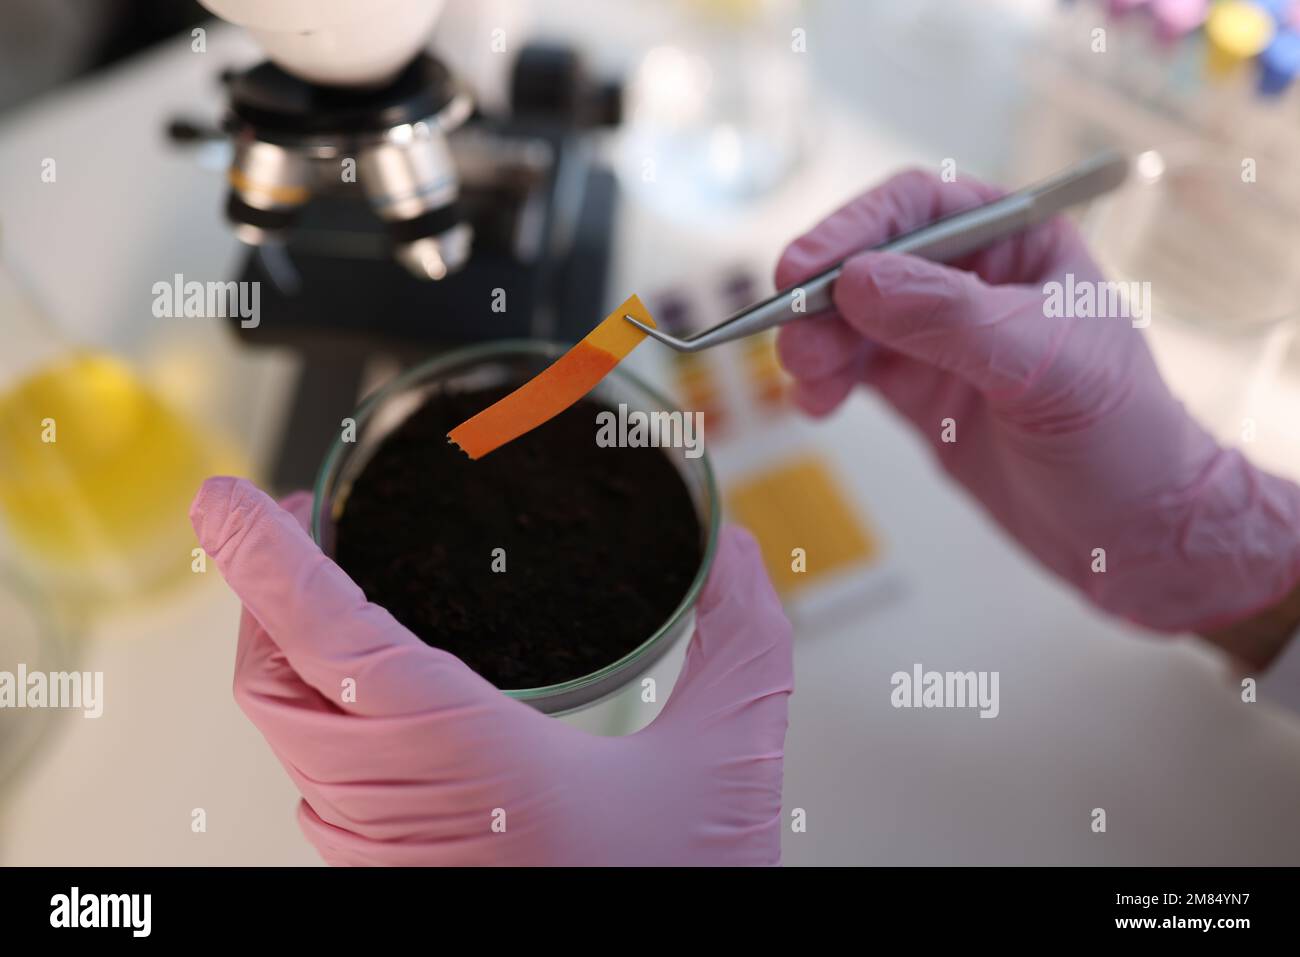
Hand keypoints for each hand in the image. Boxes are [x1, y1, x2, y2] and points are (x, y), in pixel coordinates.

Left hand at [190, 477, 791, 865]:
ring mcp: (381, 856)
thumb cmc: (666, 903)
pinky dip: (315, 709)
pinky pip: (315, 783)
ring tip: (317, 587)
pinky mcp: (389, 880)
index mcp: (468, 762)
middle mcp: (399, 814)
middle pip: (275, 684)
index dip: (267, 559)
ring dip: (285, 649)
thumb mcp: (725, 771)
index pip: (329, 640)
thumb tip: (734, 554)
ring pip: (287, 738)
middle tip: (291, 520)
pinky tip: (361, 687)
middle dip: (265, 589)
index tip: (226, 501)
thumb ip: (737, 646)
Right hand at [775, 170, 1299, 636]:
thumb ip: (951, 319)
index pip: (919, 209)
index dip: (854, 229)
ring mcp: (943, 340)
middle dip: (823, 297)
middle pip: (871, 262)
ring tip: (808, 382)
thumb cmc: (1122, 438)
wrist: (1132, 535)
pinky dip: (824, 382)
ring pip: (852, 319)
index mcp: (1020, 244)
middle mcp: (975, 282)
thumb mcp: (1045, 367)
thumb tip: (857, 282)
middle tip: (793, 339)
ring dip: (816, 343)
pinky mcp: (923, 393)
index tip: (802, 269)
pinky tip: (819, 404)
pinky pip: (854, 370)